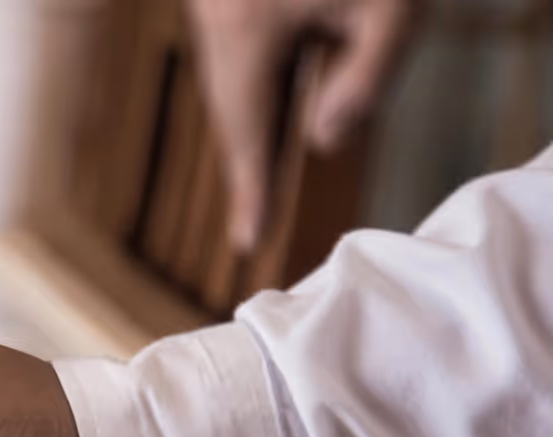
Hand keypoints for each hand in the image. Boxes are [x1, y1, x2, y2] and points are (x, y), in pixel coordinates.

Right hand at [187, 0, 418, 249]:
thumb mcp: (392, 3)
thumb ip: (369, 78)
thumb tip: (325, 141)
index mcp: (245, 30)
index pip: (247, 134)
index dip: (250, 192)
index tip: (247, 243)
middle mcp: (213, 15)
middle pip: (231, 107)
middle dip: (249, 159)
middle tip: (254, 219)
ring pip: (229, 76)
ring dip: (250, 117)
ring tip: (265, 170)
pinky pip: (234, 48)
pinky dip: (252, 80)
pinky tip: (276, 95)